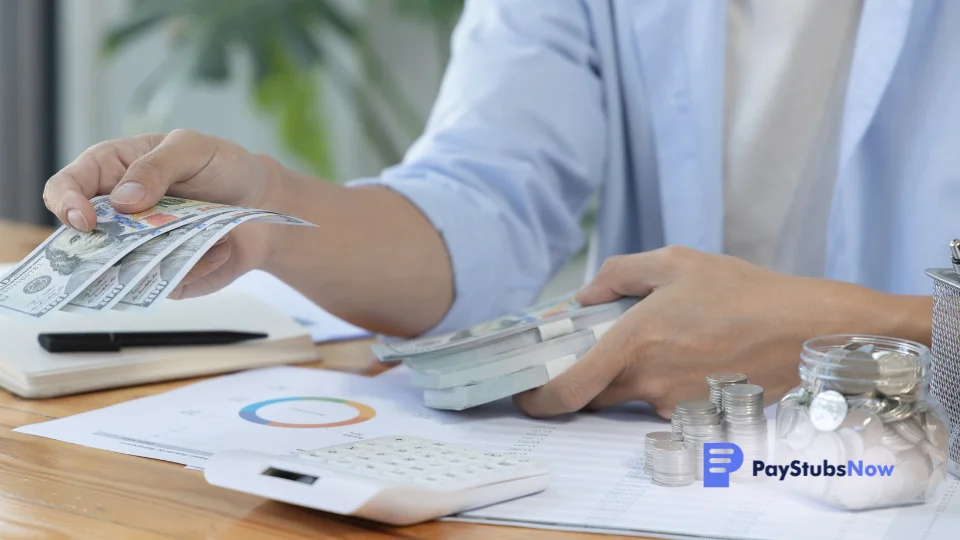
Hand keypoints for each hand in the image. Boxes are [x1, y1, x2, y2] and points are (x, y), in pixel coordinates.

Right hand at [42, 130, 279, 298]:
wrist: (261, 199)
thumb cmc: (220, 166)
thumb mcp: (191, 149)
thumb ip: (156, 167)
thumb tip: (123, 200)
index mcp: (110, 172)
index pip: (66, 188)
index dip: (66, 204)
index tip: (87, 220)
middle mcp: (117, 215)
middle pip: (82, 240)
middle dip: (105, 247)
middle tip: (147, 238)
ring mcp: (139, 248)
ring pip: (122, 269)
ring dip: (162, 256)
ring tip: (207, 235)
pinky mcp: (165, 274)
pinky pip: (166, 283)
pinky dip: (195, 267)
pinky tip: (220, 247)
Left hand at [513, 246, 907, 417]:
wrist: (807, 330)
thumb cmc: (743, 291)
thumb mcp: (676, 262)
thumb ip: (619, 274)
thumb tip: (585, 295)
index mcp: (635, 341)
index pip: (568, 391)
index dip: (537, 400)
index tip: (524, 395)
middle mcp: (649, 381)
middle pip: (594, 394)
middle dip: (587, 375)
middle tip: (599, 346)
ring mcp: (674, 404)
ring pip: (630, 395)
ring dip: (634, 372)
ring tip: (672, 337)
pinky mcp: (698, 415)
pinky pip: (663, 401)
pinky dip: (664, 381)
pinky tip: (694, 353)